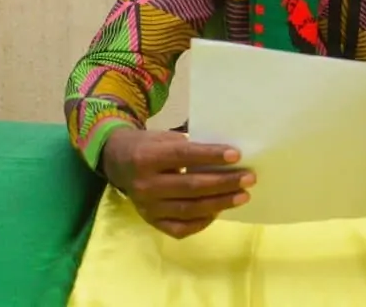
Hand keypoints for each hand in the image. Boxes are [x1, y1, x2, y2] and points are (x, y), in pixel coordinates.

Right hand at [101, 127, 254, 238]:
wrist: (117, 161)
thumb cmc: (148, 145)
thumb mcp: (163, 137)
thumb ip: (189, 147)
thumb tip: (225, 157)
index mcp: (147, 157)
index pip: (184, 157)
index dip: (211, 156)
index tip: (236, 154)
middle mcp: (145, 184)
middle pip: (190, 187)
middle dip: (224, 183)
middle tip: (249, 178)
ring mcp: (147, 207)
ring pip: (189, 209)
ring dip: (220, 203)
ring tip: (242, 196)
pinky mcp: (150, 221)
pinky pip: (179, 229)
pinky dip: (201, 222)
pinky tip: (218, 211)